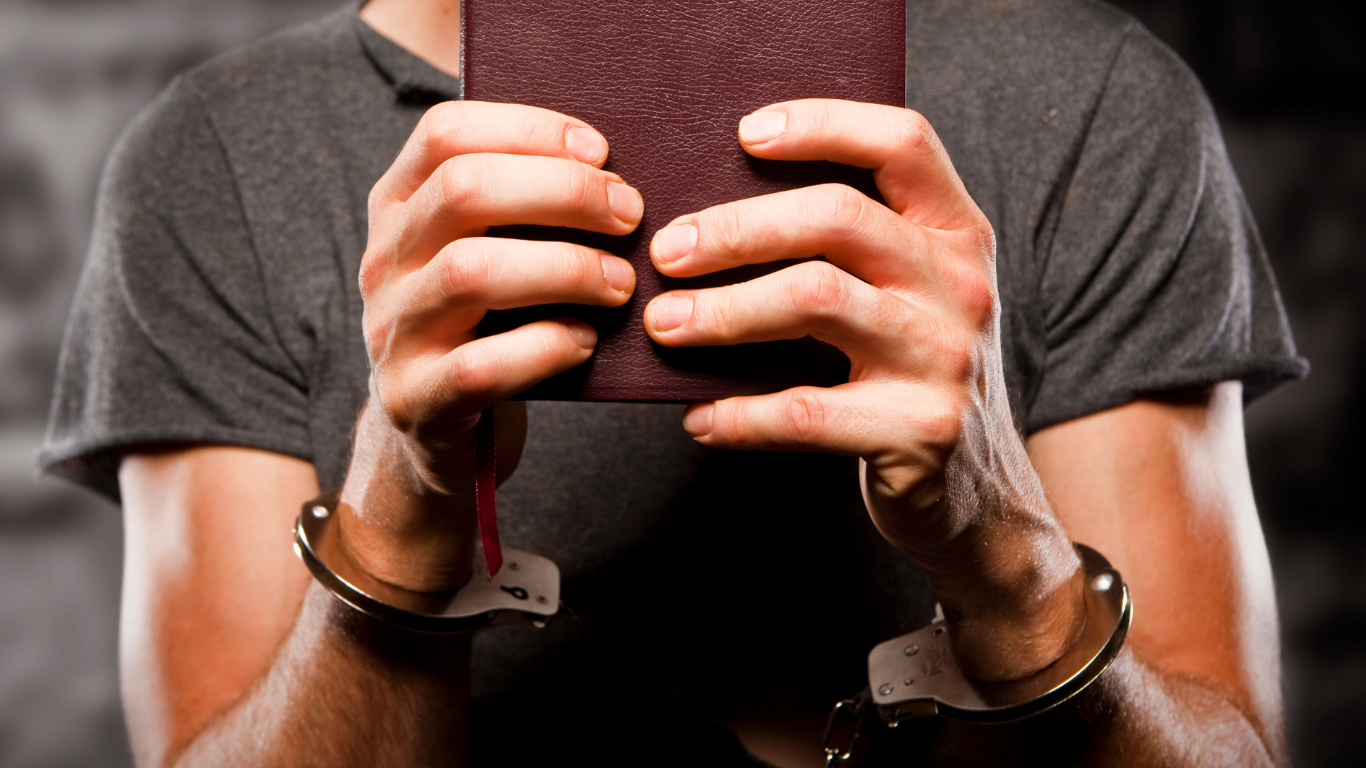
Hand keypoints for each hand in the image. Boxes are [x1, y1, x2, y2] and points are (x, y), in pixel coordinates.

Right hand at [342, 101, 641, 590]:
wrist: (430, 432)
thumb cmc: (482, 324)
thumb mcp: (483, 249)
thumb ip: (522, 206)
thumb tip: (618, 172)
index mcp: (397, 206)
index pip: (445, 133)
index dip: (529, 130)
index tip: (601, 151)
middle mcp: (384, 260)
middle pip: (462, 190)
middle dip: (563, 193)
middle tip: (629, 214)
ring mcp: (392, 331)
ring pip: (470, 272)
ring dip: (565, 269)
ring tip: (621, 283)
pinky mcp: (417, 400)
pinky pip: (480, 366)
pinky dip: (545, 348)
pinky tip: (586, 342)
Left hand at [645, 99, 1081, 679]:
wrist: (976, 497)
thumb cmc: (909, 377)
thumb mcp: (909, 297)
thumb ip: (850, 250)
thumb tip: (709, 219)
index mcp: (956, 234)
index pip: (902, 142)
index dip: (823, 125)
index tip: (745, 134)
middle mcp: (959, 284)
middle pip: (838, 217)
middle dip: (737, 229)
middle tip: (665, 253)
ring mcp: (944, 357)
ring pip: (814, 300)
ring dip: (722, 311)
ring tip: (664, 326)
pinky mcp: (920, 430)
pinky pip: (808, 411)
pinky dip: (740, 414)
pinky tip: (698, 417)